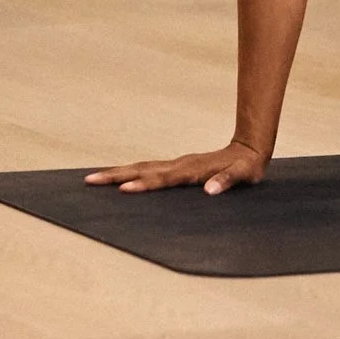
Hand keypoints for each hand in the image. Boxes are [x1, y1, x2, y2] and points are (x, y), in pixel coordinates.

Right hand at [85, 139, 267, 195]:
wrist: (249, 148)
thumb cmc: (247, 166)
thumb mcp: (243, 175)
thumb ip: (228, 181)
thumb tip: (210, 190)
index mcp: (191, 170)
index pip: (162, 179)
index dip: (143, 184)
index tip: (123, 189)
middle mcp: (179, 165)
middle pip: (141, 169)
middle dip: (115, 175)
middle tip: (90, 180)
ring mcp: (176, 164)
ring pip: (141, 167)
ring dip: (118, 172)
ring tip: (94, 178)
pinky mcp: (176, 167)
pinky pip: (148, 169)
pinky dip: (130, 172)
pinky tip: (120, 178)